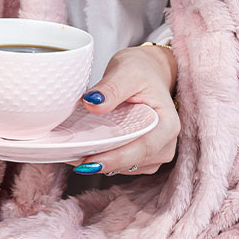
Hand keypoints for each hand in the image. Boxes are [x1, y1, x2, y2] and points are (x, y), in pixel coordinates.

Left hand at [67, 45, 179, 175]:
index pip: (142, 148)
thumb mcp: (127, 71)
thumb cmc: (142, 71)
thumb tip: (92, 103)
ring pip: (122, 167)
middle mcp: (164, 145)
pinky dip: (100, 157)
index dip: (115, 158)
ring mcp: (153, 155)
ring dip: (98, 160)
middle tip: (70, 155)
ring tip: (73, 149)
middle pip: (131, 161)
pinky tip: (83, 148)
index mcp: (168, 125)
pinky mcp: (140, 158)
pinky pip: (118, 164)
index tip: (89, 160)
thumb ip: (111, 88)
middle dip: (101, 161)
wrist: (147, 72)